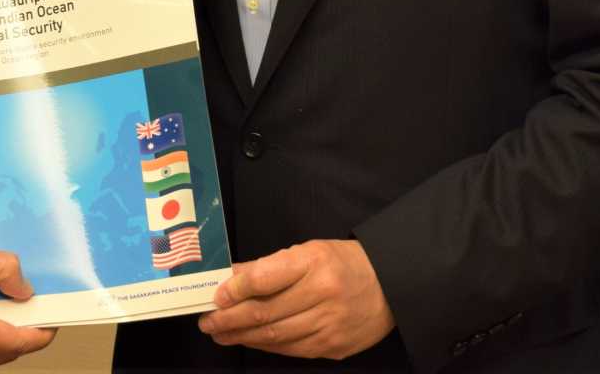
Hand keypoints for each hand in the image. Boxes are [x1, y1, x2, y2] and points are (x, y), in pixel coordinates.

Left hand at [197, 239, 393, 360]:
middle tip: (208, 322)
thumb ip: (269, 265)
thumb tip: (231, 276)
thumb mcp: (308, 251)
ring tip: (221, 334)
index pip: (265, 278)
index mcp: (314, 262)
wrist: (392, 286)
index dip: (235, 289)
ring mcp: (329, 324)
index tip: (215, 296)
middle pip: (265, 312)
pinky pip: (291, 349)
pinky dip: (266, 346)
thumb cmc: (343, 263)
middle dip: (229, 319)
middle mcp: (322, 293)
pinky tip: (250, 340)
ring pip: (275, 336)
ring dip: (242, 336)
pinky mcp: (334, 346)